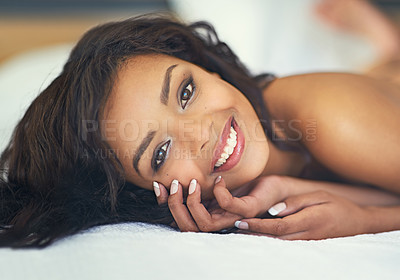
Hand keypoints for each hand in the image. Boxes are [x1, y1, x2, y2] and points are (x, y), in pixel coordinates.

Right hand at [154, 175, 289, 231]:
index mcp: (207, 215)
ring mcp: (234, 217)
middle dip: (176, 206)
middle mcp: (218, 221)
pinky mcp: (250, 208)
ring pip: (206, 225)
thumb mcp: (211, 185)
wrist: (270, 185)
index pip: (181, 221)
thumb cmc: (239, 186)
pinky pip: (231, 207)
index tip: (158, 185)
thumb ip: (193, 189)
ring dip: (194, 203)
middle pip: (188, 228)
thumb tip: (167, 182)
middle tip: (175, 183)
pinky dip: (221, 193)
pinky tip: (219, 180)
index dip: (166, 205)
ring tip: (194, 183)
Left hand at [235, 190, 368, 239]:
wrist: (357, 223)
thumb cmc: (338, 206)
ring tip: (238, 229)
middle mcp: (304, 234)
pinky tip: (256, 232)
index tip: (241, 221)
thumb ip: (296, 203)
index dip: (257, 225)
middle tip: (232, 226)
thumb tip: (273, 210)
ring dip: (257, 236)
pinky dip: (267, 237)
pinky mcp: (305, 242)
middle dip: (252, 232)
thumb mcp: (319, 196)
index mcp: (307, 221)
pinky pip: (283, 241)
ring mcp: (305, 241)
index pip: (277, 226)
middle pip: (273, 237)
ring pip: (276, 241)